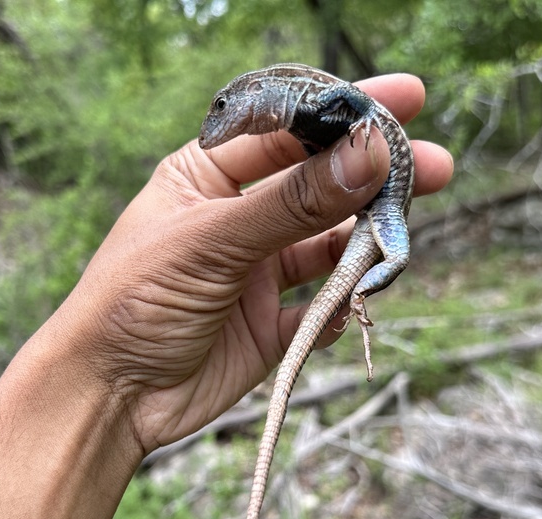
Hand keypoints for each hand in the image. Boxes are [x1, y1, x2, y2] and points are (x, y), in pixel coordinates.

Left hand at [48, 74, 453, 453]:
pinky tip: (346, 306)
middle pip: (321, 185)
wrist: (107, 396)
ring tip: (399, 242)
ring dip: (365, 243)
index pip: (286, 130)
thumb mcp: (210, 241)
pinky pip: (321, 309)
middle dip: (374, 177)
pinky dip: (339, 307)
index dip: (344, 113)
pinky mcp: (268, 327)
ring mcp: (255, 273)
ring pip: (328, 246)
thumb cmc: (132, 301)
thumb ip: (294, 203)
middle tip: (434, 169)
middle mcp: (236, 219)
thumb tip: (370, 154)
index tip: (407, 99)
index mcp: (207, 176)